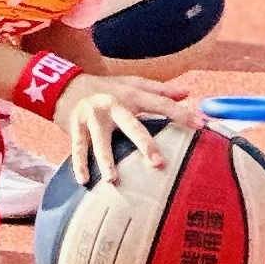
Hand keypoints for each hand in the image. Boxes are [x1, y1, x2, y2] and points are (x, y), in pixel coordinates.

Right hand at [56, 73, 182, 181]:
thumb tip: (187, 93)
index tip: (201, 124)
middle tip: (157, 163)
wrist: (63, 85)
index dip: (181, 114)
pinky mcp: (75, 129)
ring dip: (106, 161)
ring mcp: (92, 119)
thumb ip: (159, 89)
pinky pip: (78, 149)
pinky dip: (79, 165)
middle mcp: (111, 107)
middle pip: (130, 127)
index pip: (160, 104)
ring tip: (113, 180)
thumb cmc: (105, 87)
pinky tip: (84, 180)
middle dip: (143, 144)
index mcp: (130, 95)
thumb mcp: (131, 82)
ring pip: (100, 142)